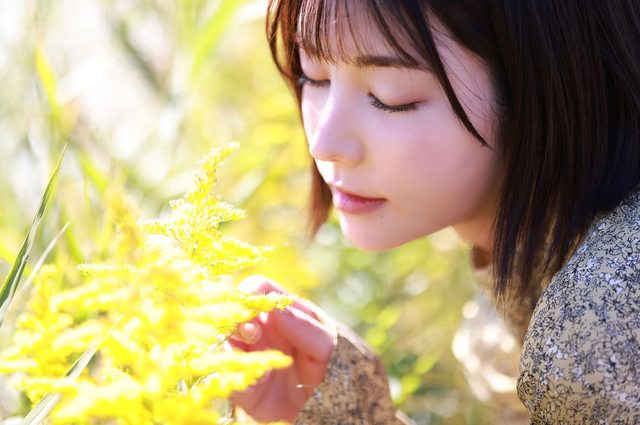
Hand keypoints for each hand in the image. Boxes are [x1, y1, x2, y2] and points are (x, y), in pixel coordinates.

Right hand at [228, 275, 335, 422]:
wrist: (334, 406)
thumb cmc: (335, 365)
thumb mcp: (328, 344)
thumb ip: (304, 326)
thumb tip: (275, 309)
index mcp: (283, 311)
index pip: (257, 288)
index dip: (250, 293)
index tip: (251, 307)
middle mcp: (261, 329)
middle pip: (232, 312)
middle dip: (236, 320)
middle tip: (250, 333)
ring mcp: (250, 355)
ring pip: (222, 341)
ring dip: (231, 347)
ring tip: (256, 361)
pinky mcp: (244, 384)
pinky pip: (224, 375)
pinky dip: (233, 375)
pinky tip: (256, 382)